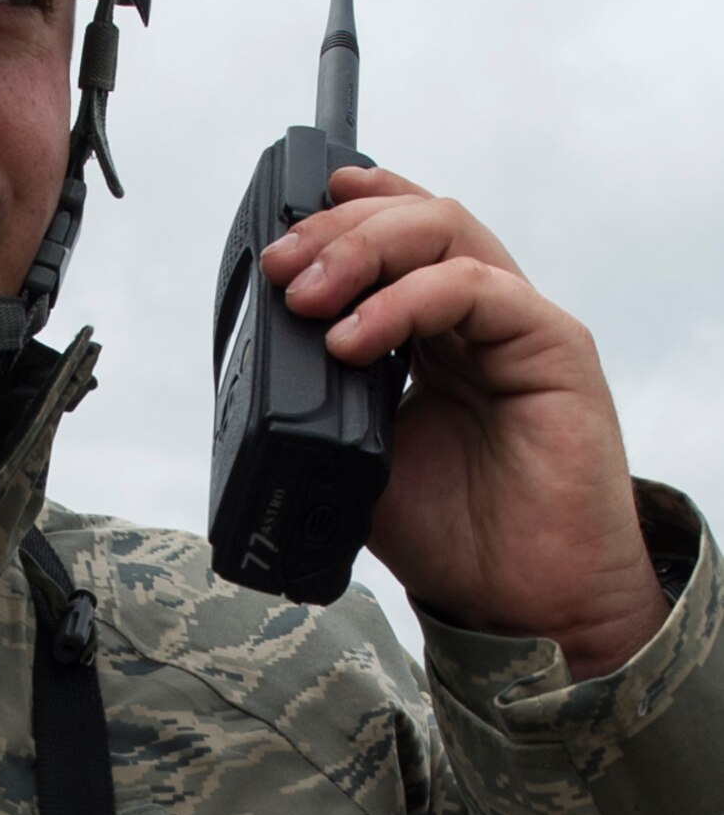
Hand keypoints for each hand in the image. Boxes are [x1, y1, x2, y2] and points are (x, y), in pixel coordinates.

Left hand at [258, 167, 667, 679]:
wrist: (521, 603)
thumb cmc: (454, 535)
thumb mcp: (360, 453)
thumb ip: (326, 394)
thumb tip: (261, 359)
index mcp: (436, 333)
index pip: (398, 237)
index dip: (347, 211)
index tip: (284, 223)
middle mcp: (479, 316)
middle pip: (414, 220)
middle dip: (337, 231)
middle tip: (282, 267)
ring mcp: (518, 324)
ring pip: (445, 232)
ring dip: (363, 251)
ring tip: (308, 298)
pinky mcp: (554, 345)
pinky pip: (475, 289)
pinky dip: (405, 302)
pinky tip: (354, 339)